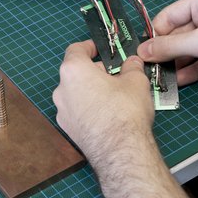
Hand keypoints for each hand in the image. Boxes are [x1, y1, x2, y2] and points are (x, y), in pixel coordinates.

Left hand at [53, 41, 197, 197]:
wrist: (120, 150)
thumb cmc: (125, 112)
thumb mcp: (136, 81)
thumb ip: (132, 67)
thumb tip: (132, 62)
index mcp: (74, 70)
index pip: (76, 50)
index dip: (89, 47)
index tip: (99, 48)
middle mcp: (61, 89)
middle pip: (76, 72)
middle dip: (95, 71)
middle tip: (116, 75)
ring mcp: (62, 111)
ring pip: (76, 93)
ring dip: (91, 90)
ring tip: (114, 96)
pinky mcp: (68, 129)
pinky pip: (77, 111)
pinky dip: (89, 108)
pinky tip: (108, 114)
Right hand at [138, 0, 197, 92]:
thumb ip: (170, 47)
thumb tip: (142, 50)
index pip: (168, 16)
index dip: (155, 35)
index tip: (141, 54)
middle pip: (177, 34)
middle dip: (164, 52)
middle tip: (149, 71)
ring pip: (188, 50)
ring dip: (176, 64)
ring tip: (160, 80)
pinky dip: (189, 71)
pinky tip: (177, 83)